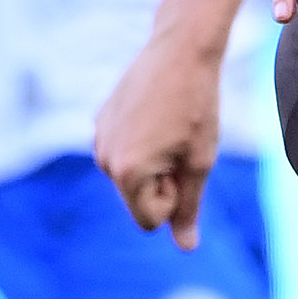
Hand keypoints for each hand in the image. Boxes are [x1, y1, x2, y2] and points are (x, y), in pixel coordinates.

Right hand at [95, 26, 226, 247]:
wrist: (180, 51)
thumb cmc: (197, 108)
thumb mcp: (199, 163)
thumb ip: (188, 208)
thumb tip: (186, 247)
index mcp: (126, 173)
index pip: (150, 220)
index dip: (175, 198)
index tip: (185, 162)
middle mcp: (103, 158)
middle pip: (138, 200)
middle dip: (163, 183)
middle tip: (180, 142)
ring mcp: (98, 138)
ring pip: (132, 177)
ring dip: (154, 163)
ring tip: (170, 126)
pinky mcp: (100, 121)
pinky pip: (126, 153)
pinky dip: (143, 144)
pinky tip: (156, 114)